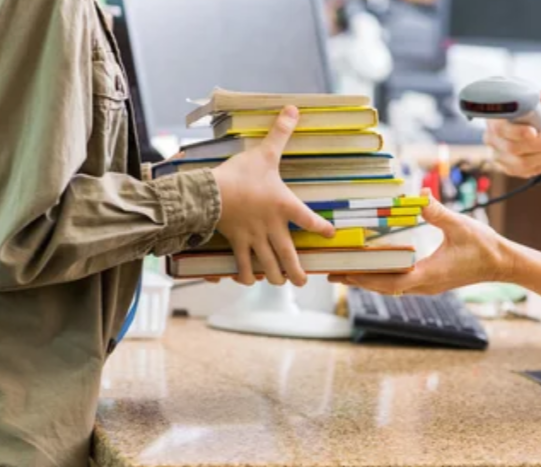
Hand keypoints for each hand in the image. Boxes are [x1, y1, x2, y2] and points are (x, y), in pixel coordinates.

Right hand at [212, 106, 334, 286]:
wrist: (210, 193)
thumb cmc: (239, 173)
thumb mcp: (263, 153)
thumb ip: (280, 134)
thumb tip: (293, 109)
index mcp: (284, 206)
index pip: (310, 220)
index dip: (322, 228)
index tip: (330, 233)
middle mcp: (273, 227)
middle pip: (289, 257)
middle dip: (298, 273)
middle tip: (303, 282)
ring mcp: (254, 239)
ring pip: (269, 267)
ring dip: (275, 278)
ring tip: (279, 282)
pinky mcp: (236, 244)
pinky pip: (241, 267)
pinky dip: (244, 276)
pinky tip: (248, 280)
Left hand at [329, 199, 514, 294]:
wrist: (503, 264)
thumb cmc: (484, 246)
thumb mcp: (459, 225)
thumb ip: (437, 211)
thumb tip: (419, 194)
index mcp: (427, 275)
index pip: (388, 280)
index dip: (364, 277)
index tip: (343, 273)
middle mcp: (424, 285)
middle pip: (383, 287)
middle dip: (357, 281)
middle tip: (332, 274)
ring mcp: (427, 286)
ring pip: (390, 287)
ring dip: (368, 280)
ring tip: (346, 273)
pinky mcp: (431, 282)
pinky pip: (400, 283)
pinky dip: (383, 278)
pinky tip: (374, 269)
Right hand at [483, 89, 540, 177]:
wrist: (534, 131)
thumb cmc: (531, 114)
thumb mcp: (537, 104)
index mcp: (493, 119)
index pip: (500, 129)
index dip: (516, 132)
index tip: (534, 131)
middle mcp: (491, 139)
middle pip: (512, 148)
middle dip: (537, 144)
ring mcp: (498, 156)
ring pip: (521, 163)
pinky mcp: (508, 169)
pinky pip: (526, 172)